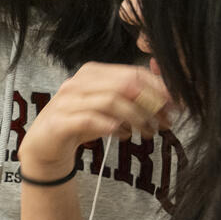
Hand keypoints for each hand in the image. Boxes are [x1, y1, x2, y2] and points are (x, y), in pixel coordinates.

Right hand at [19, 63, 172, 178]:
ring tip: (147, 132)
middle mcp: (77, 83)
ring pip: (111, 101)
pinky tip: (123, 135)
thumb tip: (167, 96)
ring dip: (136, 118)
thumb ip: (131, 98)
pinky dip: (112, 127)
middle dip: (150, 104)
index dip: (158, 88)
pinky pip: (91, 119)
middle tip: (165, 121)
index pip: (132, 73)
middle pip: (125, 85)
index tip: (175, 105)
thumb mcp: (108, 108)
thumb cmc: (80, 124)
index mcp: (92, 73)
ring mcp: (66, 102)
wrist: (45, 146)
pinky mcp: (59, 122)